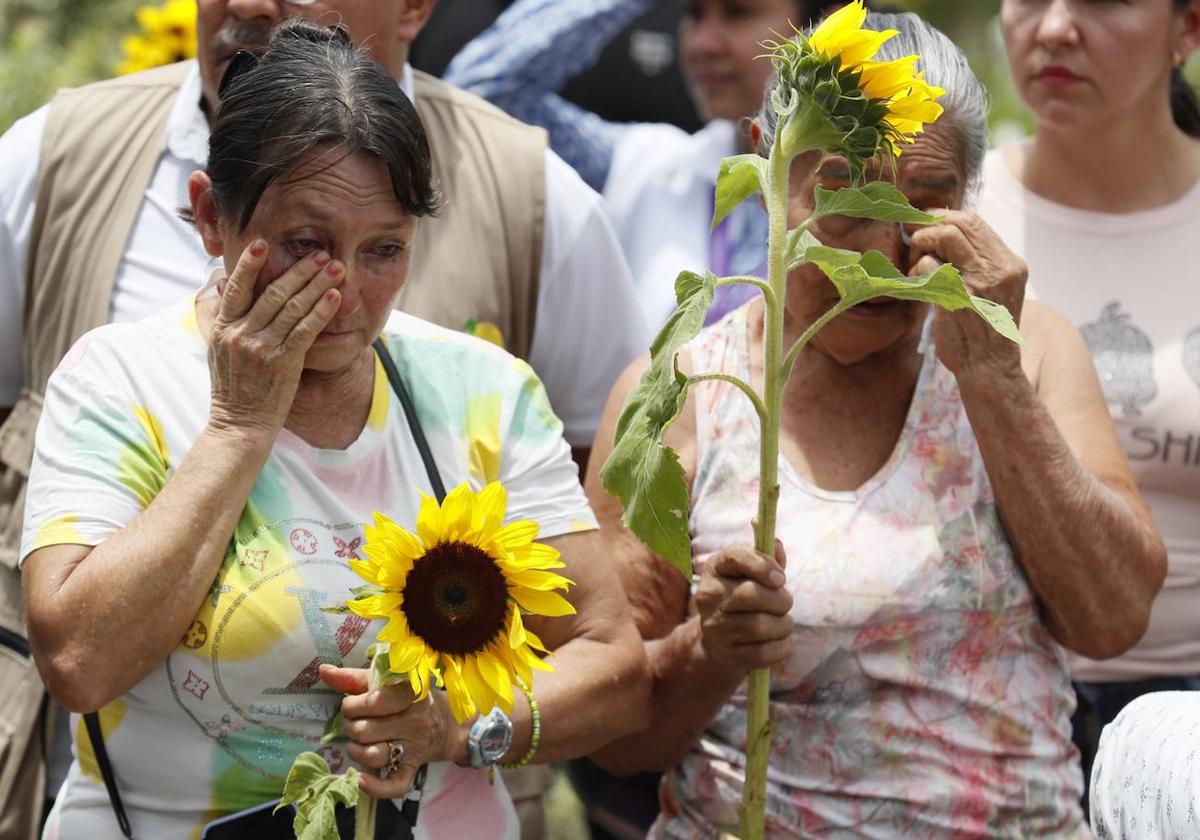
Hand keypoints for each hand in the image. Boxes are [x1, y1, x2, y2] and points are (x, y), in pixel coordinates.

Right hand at [207, 241, 342, 437]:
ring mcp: (262, 347)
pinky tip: (334, 296)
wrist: (239, 425)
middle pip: (273, 293)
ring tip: (334, 267)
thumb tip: (222, 287)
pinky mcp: (283, 362)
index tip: (262, 242)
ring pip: (293, 307)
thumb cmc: (232, 388)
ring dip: (316, 284)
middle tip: (319, 253)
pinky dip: (321, 310)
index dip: (249, 264)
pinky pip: (305, 330)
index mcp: (223, 328)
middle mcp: (240, 334)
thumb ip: (221, 318)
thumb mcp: (216, 350)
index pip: (237, 288)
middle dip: (299, 270)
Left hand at [320, 664, 455, 799]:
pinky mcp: (413, 769)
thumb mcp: (388, 681)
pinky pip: (393, 785)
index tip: (352, 703)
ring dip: (355, 750)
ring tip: (357, 742)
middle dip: (350, 726)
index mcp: (410, 693)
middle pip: (365, 730)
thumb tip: (324, 671)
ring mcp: (415, 747)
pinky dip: (374, 787)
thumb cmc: (410, 698)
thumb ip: (355, 677)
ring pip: (372, 756)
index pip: (373, 702)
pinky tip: (360, 779)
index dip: (352, 705)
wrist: (447, 724)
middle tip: (355, 722)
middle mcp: (415, 721)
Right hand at [693, 541, 792, 674]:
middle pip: (751, 595)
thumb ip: (766, 558)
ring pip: (759, 625)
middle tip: (786, 603)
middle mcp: (708, 596)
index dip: (762, 565)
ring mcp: (713, 628)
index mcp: (715, 568)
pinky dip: (781, 646)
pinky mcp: (725, 655)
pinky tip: (779, 641)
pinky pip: (763, 652)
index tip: (781, 578)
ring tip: (784, 623)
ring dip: (783, 625)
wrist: (718, 644)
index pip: (735, 557)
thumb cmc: (742, 601)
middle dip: (780, 600)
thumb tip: (777, 544)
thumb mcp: (751, 575)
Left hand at [907, 210, 1026, 380]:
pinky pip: (930, 266)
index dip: (944, 215)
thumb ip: (973, 263)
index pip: (975, 222)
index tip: (923, 221)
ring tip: (915, 260)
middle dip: (930, 225)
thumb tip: (942, 230)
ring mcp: (982, 283)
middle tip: (913, 237)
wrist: (988, 368)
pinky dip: (917, 269)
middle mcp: (1001, 269)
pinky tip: (915, 283)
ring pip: (947, 236)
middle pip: (961, 223)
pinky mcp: (959, 299)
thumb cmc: (980, 330)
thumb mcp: (987, 290)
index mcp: (1010, 263)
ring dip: (923, 243)